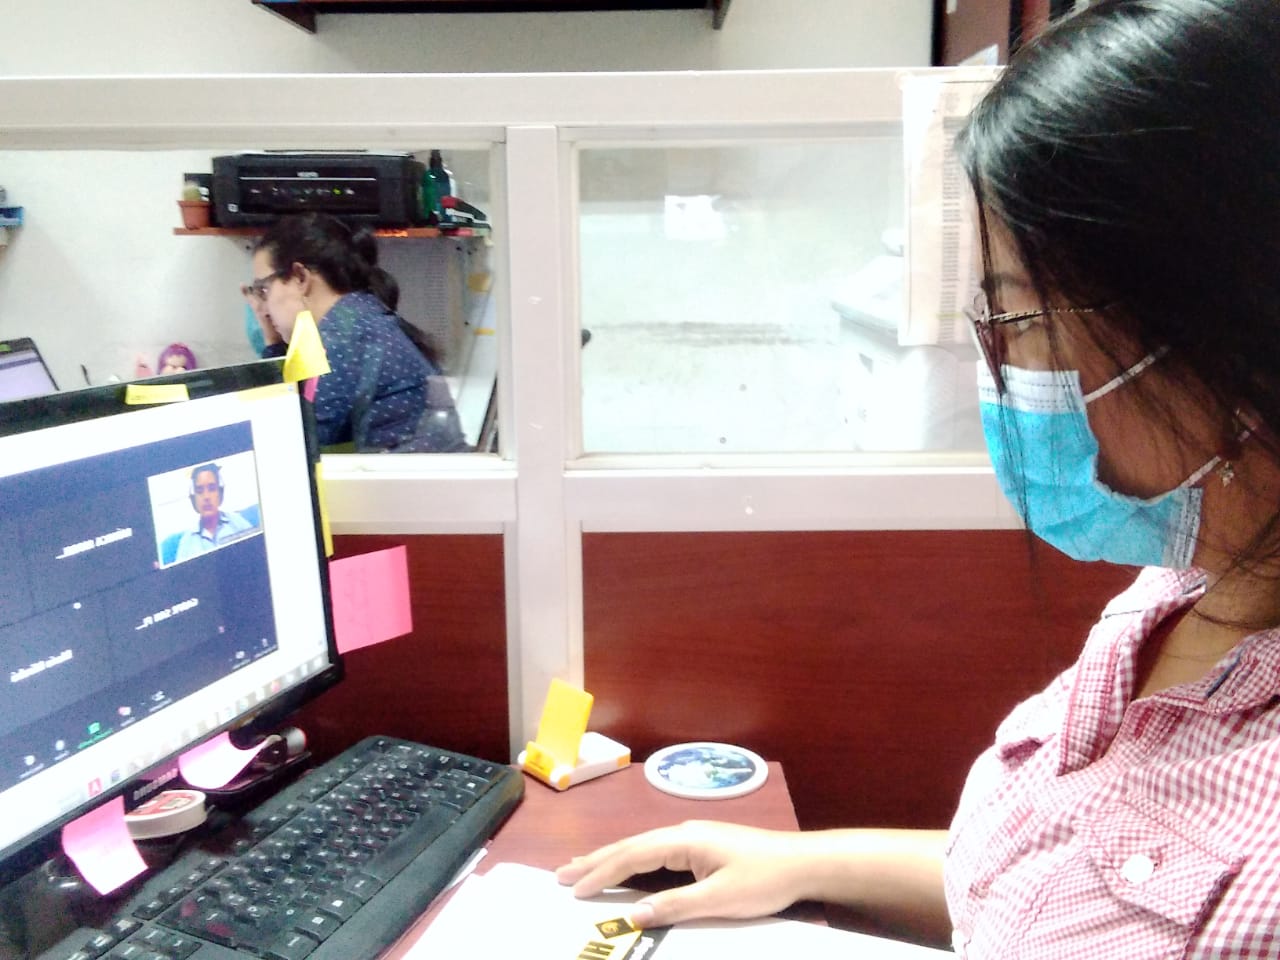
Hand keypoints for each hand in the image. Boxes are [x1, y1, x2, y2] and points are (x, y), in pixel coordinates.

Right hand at [555, 820, 810, 927]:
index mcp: (683, 840)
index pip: (631, 856)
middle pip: (629, 846)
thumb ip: (675, 906)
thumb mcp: (720, 898)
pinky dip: (632, 860)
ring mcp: (692, 837)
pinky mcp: (702, 845)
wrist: (802, 862)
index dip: (600, 873)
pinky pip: (656, 851)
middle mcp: (682, 832)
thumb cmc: (764, 879)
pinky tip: (627, 866)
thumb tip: (634, 914)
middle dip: (594, 861)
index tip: (572, 889)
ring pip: (641, 847)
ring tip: (581, 866)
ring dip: (610, 857)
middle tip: (560, 874)